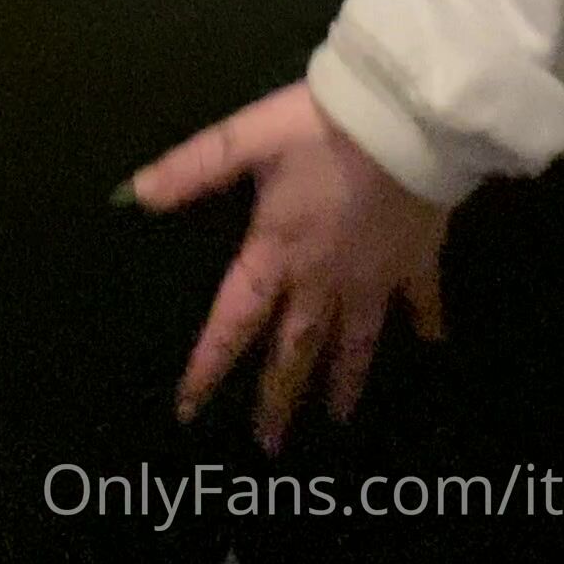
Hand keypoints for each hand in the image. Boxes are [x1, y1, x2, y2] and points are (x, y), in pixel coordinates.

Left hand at [116, 80, 449, 454]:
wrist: (405, 119)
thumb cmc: (320, 129)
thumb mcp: (248, 138)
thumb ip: (193, 167)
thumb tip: (129, 195)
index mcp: (277, 253)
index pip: (234, 322)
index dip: (209, 365)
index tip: (189, 409)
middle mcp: (324, 279)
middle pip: (296, 348)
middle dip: (279, 396)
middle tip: (270, 444)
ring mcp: (374, 275)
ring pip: (357, 341)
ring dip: (345, 380)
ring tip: (340, 417)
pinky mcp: (417, 258)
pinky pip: (422, 299)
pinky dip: (427, 321)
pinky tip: (434, 343)